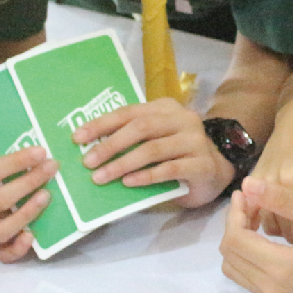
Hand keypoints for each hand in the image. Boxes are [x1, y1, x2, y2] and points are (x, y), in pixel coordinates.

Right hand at [0, 144, 59, 261]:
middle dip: (28, 183)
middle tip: (52, 168)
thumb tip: (29, 127)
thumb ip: (0, 145)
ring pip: (1, 230)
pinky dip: (17, 249)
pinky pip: (3, 254)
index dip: (16, 162)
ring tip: (47, 196)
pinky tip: (33, 236)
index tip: (41, 151)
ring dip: (27, 213)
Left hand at [73, 98, 232, 207]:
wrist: (215, 173)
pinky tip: (128, 183)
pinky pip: (169, 169)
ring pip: (153, 149)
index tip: (78, 138)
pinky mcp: (202, 164)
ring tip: (102, 177)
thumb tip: (91, 150)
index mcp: (165, 108)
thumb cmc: (177, 156)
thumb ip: (132, 140)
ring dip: (123, 164)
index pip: (128, 112)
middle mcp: (182, 119)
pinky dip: (146, 176)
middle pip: (140, 128)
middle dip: (110, 145)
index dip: (101, 124)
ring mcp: (195, 141)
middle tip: (88, 162)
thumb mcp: (154, 141)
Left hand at [219, 177, 292, 292]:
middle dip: (234, 225)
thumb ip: (282, 198)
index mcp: (283, 268)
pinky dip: (246, 255)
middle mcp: (273, 289)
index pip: (236, 239)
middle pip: (229, 254)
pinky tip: (262, 237)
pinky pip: (245, 277)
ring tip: (254, 218)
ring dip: (237, 241)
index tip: (244, 193)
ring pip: (233, 268)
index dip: (234, 213)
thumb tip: (246, 184)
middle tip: (249, 202)